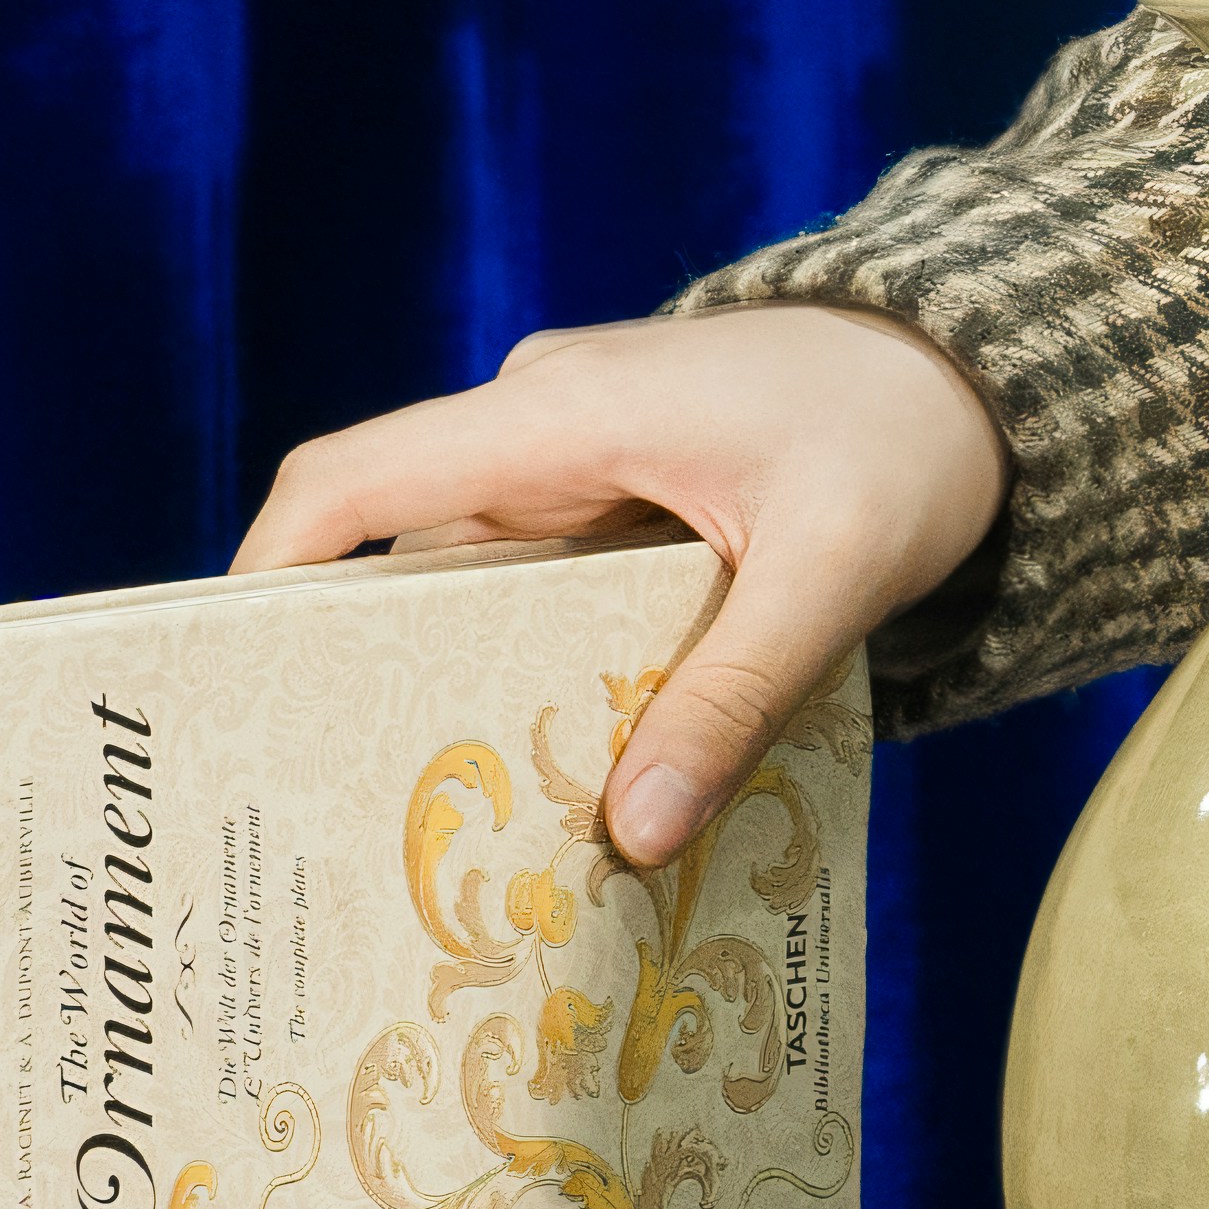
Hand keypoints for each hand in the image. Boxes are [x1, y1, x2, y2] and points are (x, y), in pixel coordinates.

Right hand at [231, 301, 1011, 864]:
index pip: (357, 477)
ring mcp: (577, 465)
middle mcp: (541, 429)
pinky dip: (540, 672)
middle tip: (339, 825)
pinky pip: (543, 592)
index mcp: (560, 412)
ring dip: (466, 689)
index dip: (273, 572)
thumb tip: (635, 833)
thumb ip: (738, 693)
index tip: (230, 687)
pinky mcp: (618, 502)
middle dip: (368, 680)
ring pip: (475, 588)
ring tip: (442, 838)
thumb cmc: (905, 438)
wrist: (978, 370)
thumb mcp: (836, 569)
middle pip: (403, 557)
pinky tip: (560, 778)